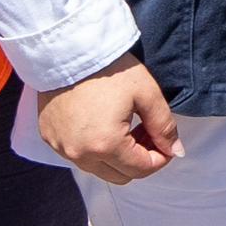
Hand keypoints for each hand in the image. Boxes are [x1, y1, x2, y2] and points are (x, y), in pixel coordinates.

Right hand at [37, 59, 180, 182]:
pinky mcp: (49, 138)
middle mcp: (79, 154)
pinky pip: (78, 155)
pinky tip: (103, 123)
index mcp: (105, 145)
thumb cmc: (110, 70)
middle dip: (140, 159)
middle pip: (119, 176)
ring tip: (127, 126)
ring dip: (117, 156)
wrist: (68, 50)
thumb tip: (176, 152)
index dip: (161, 157)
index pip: (141, 169)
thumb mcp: (147, 94)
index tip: (166, 141)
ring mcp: (60, 148)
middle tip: (147, 132)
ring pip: (98, 168)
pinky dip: (95, 149)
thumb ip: (164, 126)